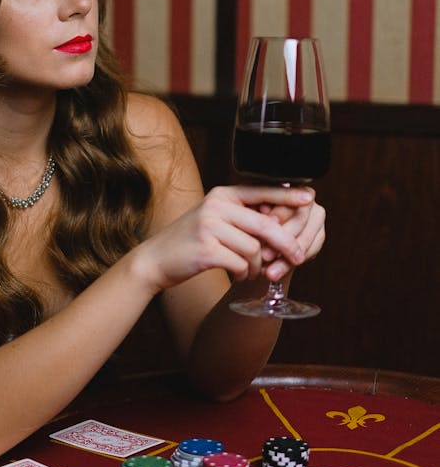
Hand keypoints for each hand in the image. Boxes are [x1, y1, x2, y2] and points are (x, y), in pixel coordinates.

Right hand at [141, 184, 315, 291]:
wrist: (156, 259)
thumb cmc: (190, 240)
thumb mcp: (214, 218)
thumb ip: (242, 216)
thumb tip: (281, 221)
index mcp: (221, 195)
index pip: (261, 192)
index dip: (288, 195)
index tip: (310, 198)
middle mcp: (216, 206)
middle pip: (265, 225)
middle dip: (286, 244)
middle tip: (299, 257)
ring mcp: (209, 227)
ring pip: (254, 248)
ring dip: (258, 265)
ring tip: (250, 270)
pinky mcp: (206, 250)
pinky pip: (241, 264)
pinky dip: (244, 273)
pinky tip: (237, 274)